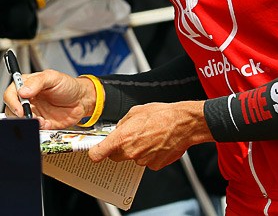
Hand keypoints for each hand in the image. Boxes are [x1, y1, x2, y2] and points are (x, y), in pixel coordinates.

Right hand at [3, 69, 95, 128]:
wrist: (82, 100)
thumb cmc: (68, 86)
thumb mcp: (53, 78)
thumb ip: (37, 82)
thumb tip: (22, 91)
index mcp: (26, 85)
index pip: (10, 94)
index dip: (12, 102)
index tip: (20, 108)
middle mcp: (27, 99)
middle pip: (11, 109)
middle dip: (19, 116)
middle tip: (30, 116)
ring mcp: (34, 112)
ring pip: (21, 121)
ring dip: (30, 123)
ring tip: (42, 120)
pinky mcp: (41, 123)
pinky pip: (34, 129)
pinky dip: (39, 129)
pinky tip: (48, 124)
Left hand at [88, 101, 211, 169]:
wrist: (183, 124)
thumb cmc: (161, 115)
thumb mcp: (135, 112)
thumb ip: (122, 123)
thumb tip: (118, 129)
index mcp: (122, 138)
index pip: (98, 154)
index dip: (95, 153)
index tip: (95, 152)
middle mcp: (131, 152)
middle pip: (116, 156)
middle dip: (119, 148)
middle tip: (129, 137)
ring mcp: (143, 160)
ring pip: (133, 158)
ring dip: (137, 150)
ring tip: (148, 136)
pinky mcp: (155, 165)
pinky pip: (147, 161)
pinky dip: (149, 154)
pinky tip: (156, 143)